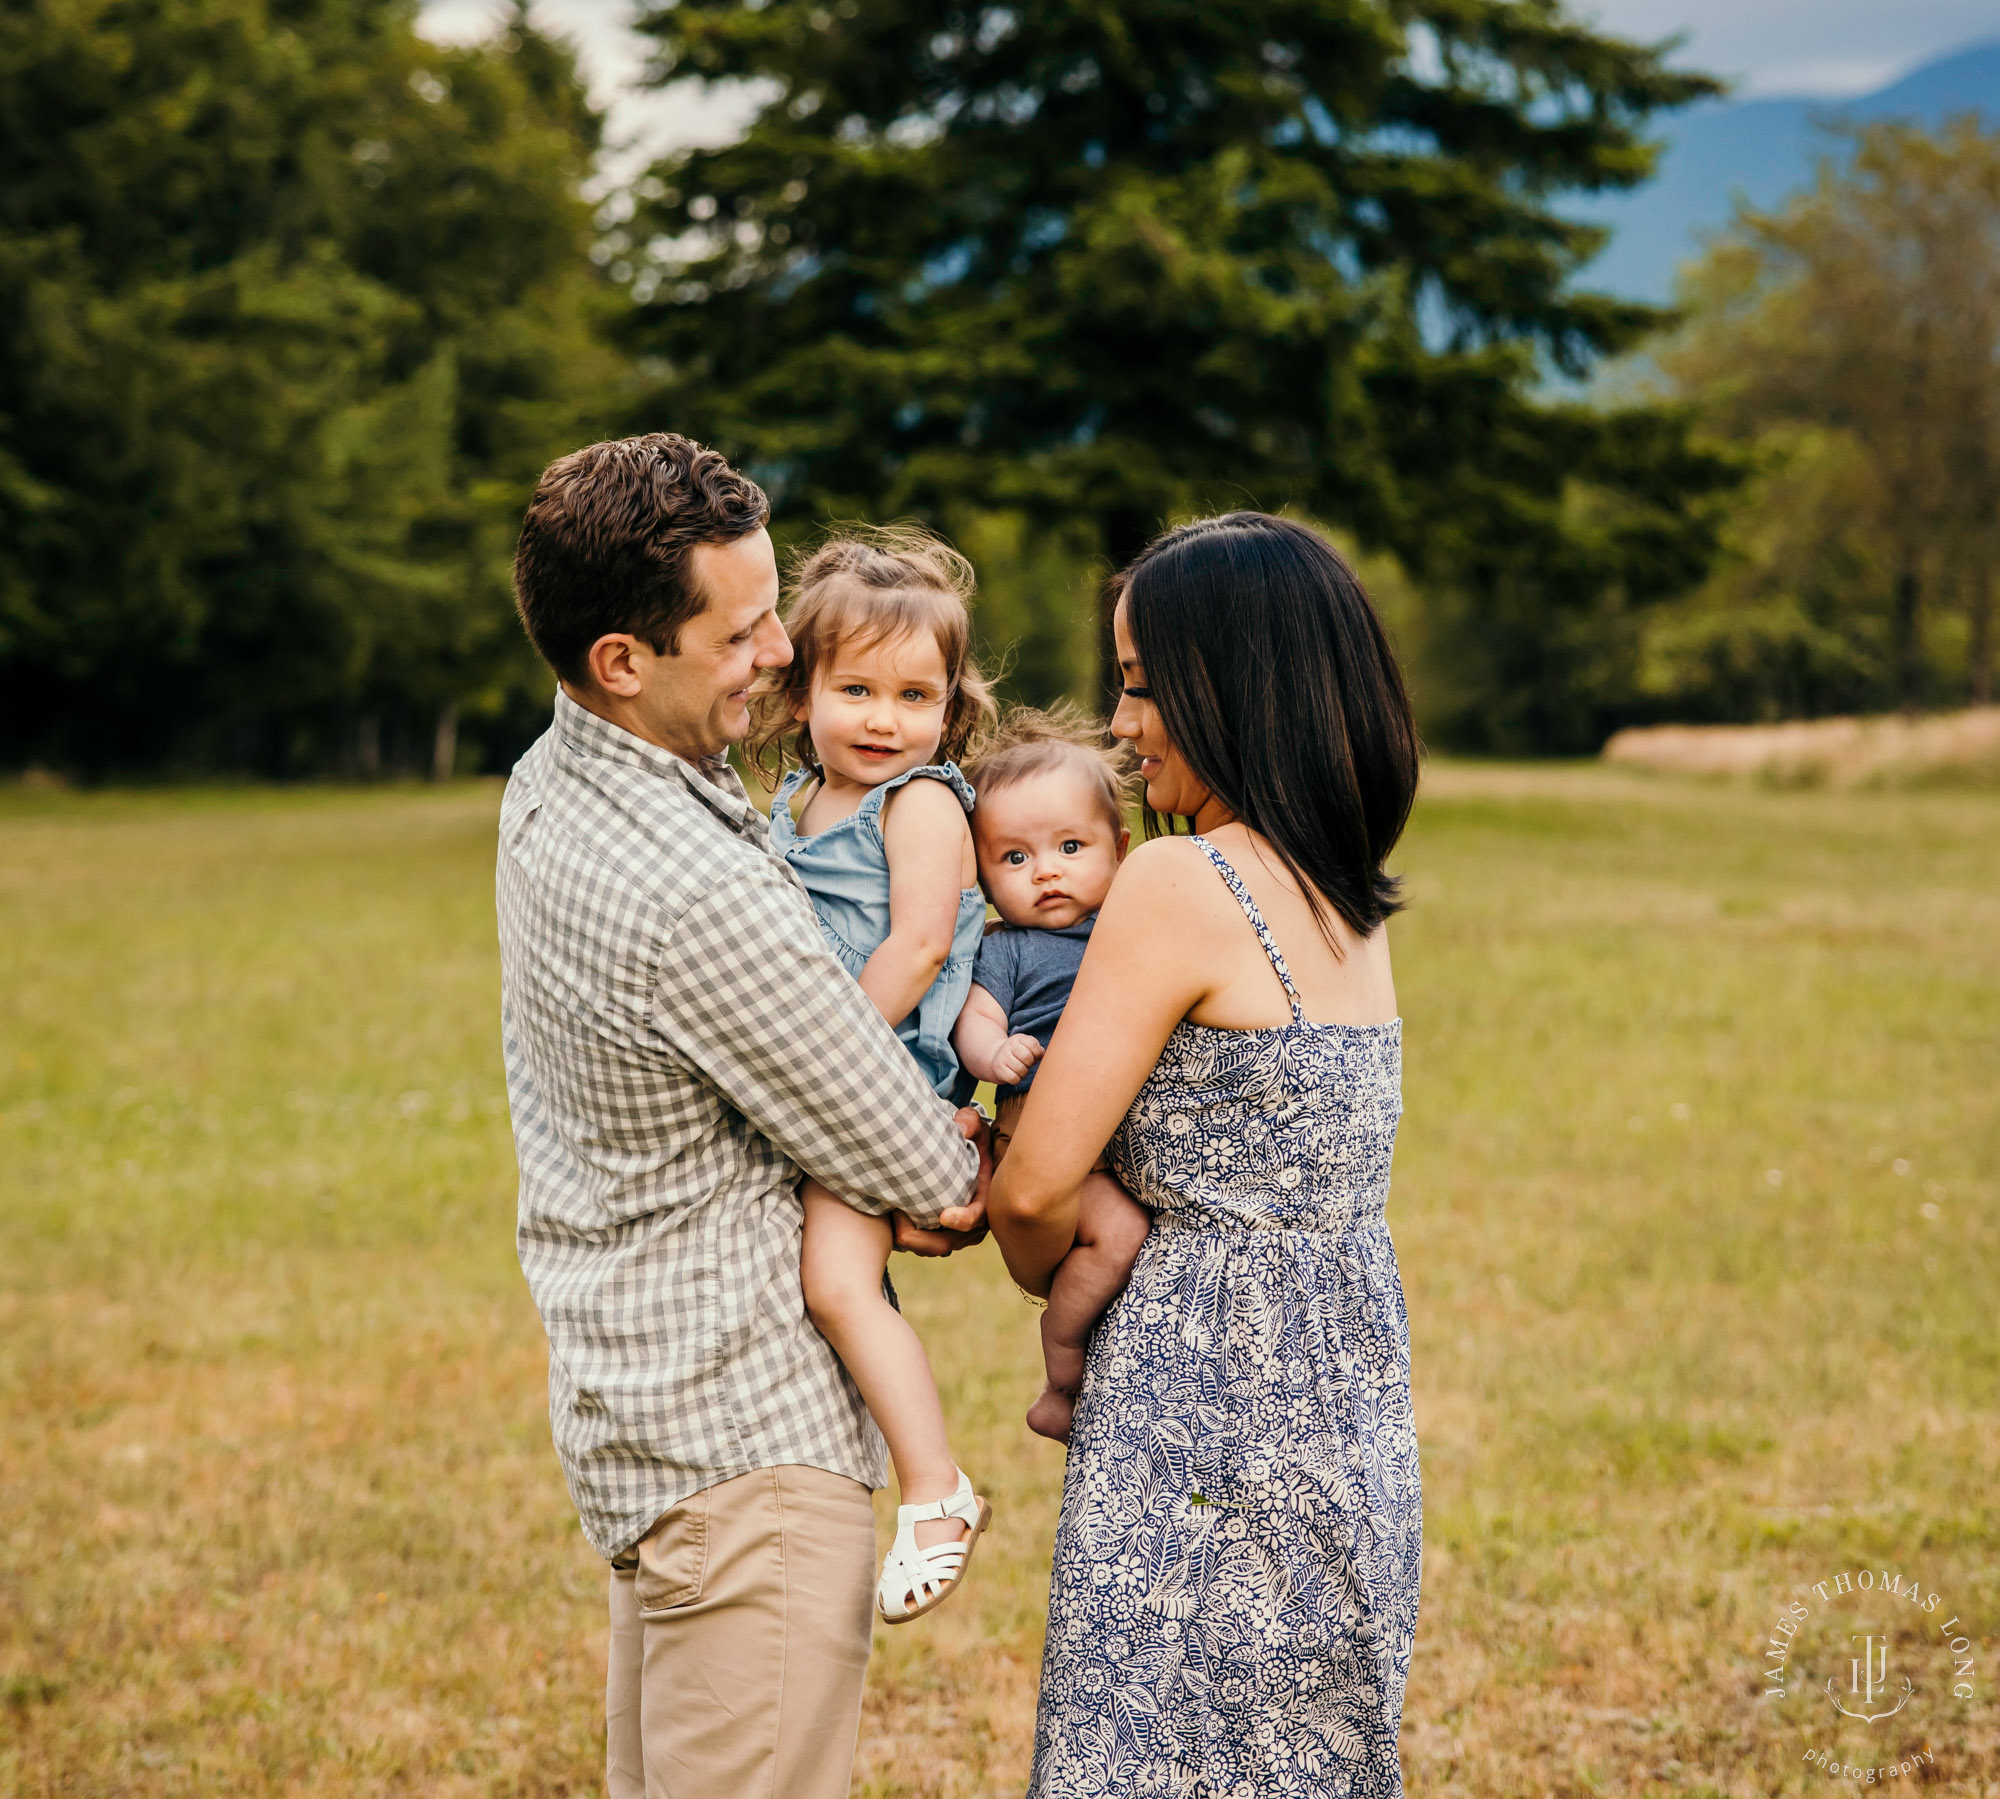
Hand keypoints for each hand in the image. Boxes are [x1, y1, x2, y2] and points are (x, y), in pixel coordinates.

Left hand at [890, 1105, 991, 1253]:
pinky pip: (924, 1246)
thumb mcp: (978, 1127)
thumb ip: (970, 1122)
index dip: (962, 1220)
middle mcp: (975, 1223)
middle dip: (919, 1238)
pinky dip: (909, 1238)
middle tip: (896, 1217)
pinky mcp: (944, 1235)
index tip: (944, 1215)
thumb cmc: (974, 1141)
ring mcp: (958, 1233)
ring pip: (932, 1248)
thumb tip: (961, 1128)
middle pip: (946, 1243)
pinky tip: (893, 1218)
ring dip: (910, 1239)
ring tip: (891, 1216)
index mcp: (986, 1199)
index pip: (977, 1218)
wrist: (974, 1156)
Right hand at [990, 1033, 1043, 1086]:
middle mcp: (1009, 1046)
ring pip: (1021, 1069)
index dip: (1037, 1053)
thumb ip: (1037, 1049)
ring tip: (1020, 1069)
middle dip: (1030, 1063)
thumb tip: (1042, 1055)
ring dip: (1024, 1073)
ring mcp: (1002, 1058)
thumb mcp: (1026, 1047)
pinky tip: (1014, 1075)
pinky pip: (1014, 1078)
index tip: (1034, 1055)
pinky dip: (1017, 1079)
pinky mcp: (999, 1069)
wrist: (995, 1057)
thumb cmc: (1017, 1054)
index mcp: (1018, 1039)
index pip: (1033, 1044)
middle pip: (1027, 1057)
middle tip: (1026, 1064)